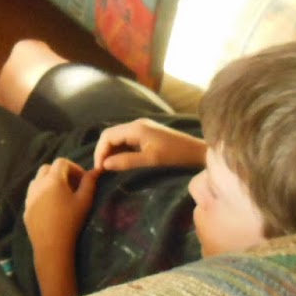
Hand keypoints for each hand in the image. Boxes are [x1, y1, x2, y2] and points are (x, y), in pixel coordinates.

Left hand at [24, 158, 98, 295]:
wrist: (52, 246)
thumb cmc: (71, 221)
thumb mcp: (84, 201)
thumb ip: (89, 183)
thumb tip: (96, 170)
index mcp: (52, 179)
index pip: (61, 162)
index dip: (73, 167)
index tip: (82, 179)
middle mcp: (37, 184)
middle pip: (47, 168)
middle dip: (60, 172)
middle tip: (72, 185)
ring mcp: (29, 196)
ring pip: (37, 180)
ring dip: (49, 182)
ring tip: (61, 196)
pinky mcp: (26, 208)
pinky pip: (33, 194)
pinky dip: (42, 194)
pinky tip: (51, 207)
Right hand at [92, 118, 207, 171]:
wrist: (197, 151)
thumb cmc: (175, 155)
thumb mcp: (150, 160)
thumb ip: (126, 161)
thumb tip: (104, 165)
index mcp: (136, 128)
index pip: (107, 135)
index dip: (100, 152)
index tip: (99, 169)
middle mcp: (136, 124)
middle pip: (111, 135)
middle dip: (103, 152)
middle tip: (101, 170)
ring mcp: (142, 128)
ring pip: (118, 138)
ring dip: (111, 152)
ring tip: (109, 168)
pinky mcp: (147, 134)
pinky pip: (127, 140)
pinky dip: (120, 150)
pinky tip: (121, 162)